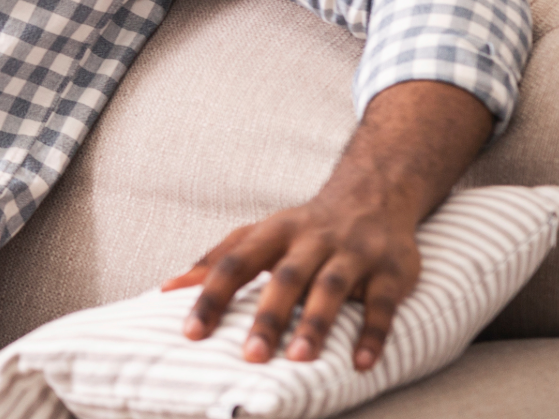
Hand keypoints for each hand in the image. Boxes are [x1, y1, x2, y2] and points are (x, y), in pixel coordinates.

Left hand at [161, 81, 492, 371]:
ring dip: (316, 324)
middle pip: (285, 278)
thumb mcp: (257, 235)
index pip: (234, 263)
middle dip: (268, 317)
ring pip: (332, 288)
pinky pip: (382, 304)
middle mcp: (312, 241)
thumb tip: (167, 290)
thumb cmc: (302, 229)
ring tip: (299, 359)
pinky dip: (373, 333)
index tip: (191, 332)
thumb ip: (215, 261)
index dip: (211, 296)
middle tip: (250, 356)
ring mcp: (353, 254)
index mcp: (273, 232)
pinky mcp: (391, 271)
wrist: (373, 194)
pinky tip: (361, 363)